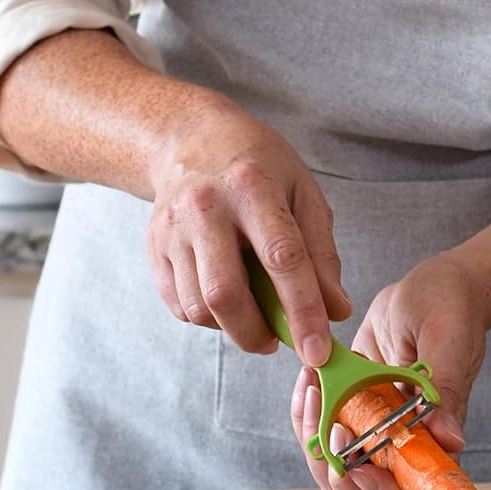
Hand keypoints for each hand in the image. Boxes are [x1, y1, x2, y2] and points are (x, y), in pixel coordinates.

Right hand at [146, 99, 350, 363]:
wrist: (189, 138)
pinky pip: (179, 305)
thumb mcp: (304, 194)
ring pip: (198, 306)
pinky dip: (208, 318)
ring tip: (256, 315)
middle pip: (226, 293)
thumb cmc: (259, 166)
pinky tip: (228, 301)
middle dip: (257, 333)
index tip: (318, 351)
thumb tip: (336, 312)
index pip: (282, 260)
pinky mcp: (153, 246)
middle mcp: (205, 206)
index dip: (302, 312)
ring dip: (233, 328)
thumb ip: (322, 255)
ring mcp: (172, 228)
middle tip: (280, 342)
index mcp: (253, 187)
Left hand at [293, 254, 483, 489]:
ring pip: (337, 476)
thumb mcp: (449, 343)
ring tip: (314, 392)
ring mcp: (377, 436)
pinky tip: (309, 381)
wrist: (429, 289)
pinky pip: (319, 439)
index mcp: (439, 444)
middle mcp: (407, 449)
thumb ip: (446, 392)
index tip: (360, 471)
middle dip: (338, 479)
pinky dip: (306, 417)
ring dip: (314, 444)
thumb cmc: (451, 311)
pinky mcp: (352, 416)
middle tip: (329, 431)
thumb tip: (453, 443)